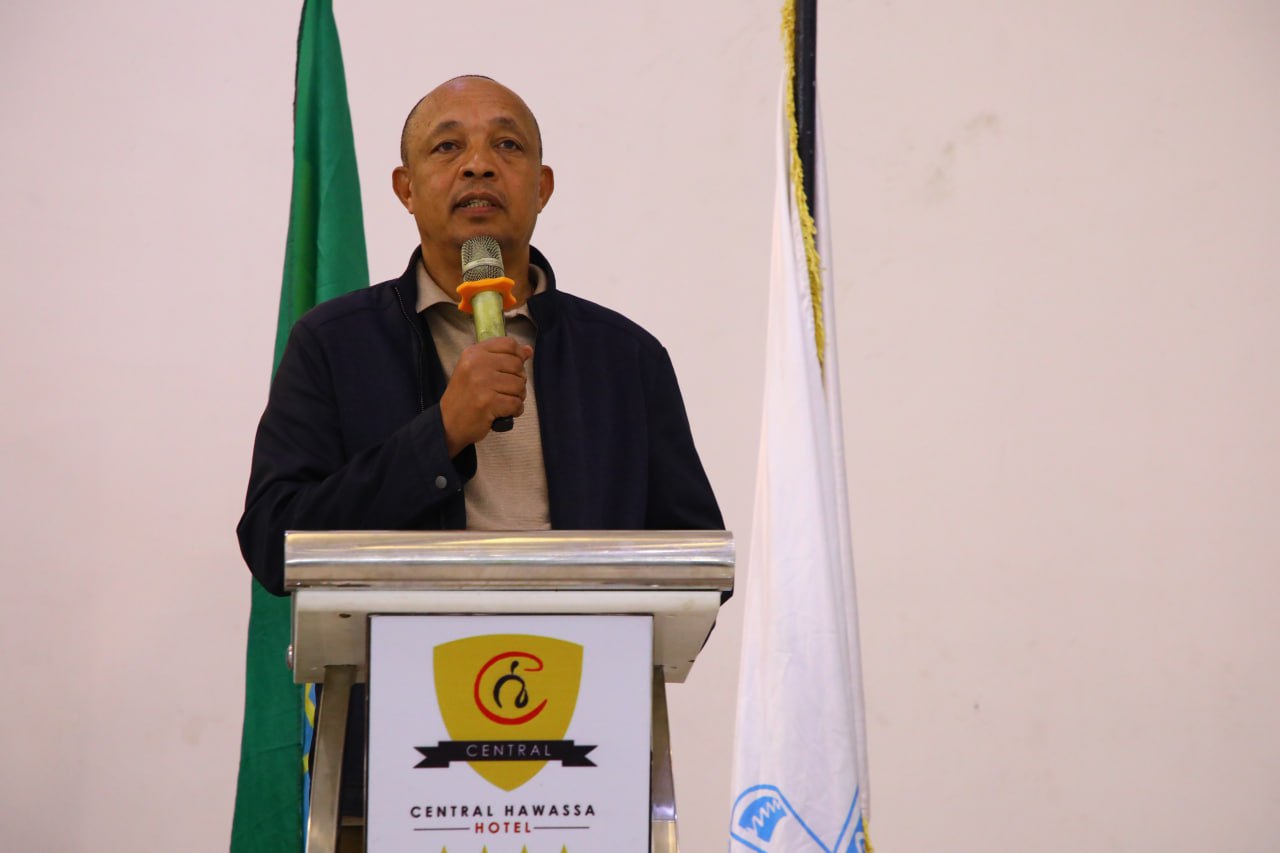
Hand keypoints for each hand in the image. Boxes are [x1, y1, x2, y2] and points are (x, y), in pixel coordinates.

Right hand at [439, 337, 533, 456]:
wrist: (448, 423)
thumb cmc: (465, 396)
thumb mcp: (476, 370)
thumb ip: (502, 357)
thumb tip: (529, 350)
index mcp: (474, 353)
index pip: (508, 344)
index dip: (518, 356)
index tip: (513, 369)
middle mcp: (477, 364)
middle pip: (517, 365)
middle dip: (519, 380)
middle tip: (507, 390)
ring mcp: (482, 383)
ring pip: (519, 385)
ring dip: (518, 397)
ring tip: (505, 401)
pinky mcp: (487, 402)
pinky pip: (516, 403)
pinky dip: (515, 410)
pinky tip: (505, 412)